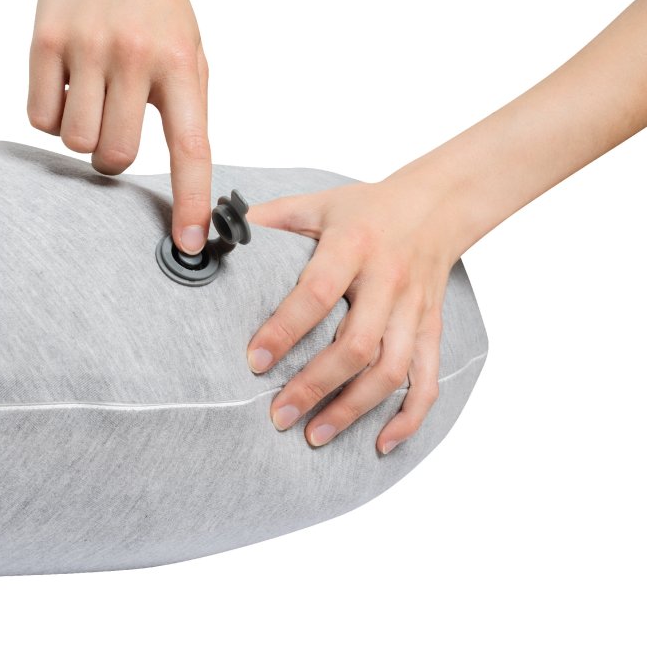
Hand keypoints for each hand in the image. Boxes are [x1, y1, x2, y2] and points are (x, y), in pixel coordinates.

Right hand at [28, 0, 211, 253]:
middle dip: (113, 156)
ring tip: (91, 96)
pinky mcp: (44, 41)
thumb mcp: (189, 53)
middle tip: (115, 124)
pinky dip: (51, 115)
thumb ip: (185, 112)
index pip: (190, 147)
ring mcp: (87, 47)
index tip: (188, 242)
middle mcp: (135, 56)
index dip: (190, 200)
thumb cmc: (155, 6)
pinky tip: (66, 83)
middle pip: (116, 155)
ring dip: (81, 135)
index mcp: (182, 64)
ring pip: (75, 143)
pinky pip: (40, 119)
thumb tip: (183, 183)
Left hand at [245, 177, 460, 453]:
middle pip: (357, 344)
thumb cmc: (365, 209)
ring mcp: (413, 309)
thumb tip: (210, 235)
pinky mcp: (431, 328)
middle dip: (316, 386)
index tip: (253, 363)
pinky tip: (381, 443)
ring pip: (392, 370)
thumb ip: (268, 220)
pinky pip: (427, 379)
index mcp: (353, 245)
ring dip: (354, 409)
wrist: (437, 205)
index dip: (285, 330)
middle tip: (278, 417)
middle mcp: (387, 280)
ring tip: (315, 436)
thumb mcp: (315, 203)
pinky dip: (409, 417)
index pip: (318, 293)